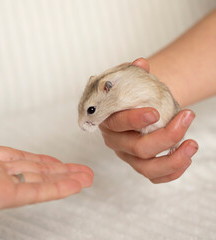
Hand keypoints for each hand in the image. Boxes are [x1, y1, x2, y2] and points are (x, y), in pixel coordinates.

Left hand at [0, 81, 92, 238]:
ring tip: (85, 176)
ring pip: (39, 180)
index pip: (10, 156)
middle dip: (54, 169)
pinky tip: (77, 184)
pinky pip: (36, 191)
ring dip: (64, 178)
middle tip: (74, 168)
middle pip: (30, 169)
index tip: (47, 157)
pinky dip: (59, 188)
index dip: (31, 157)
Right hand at [98, 58, 197, 183]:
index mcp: (107, 120)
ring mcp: (127, 155)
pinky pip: (154, 177)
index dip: (135, 120)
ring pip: (146, 168)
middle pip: (138, 148)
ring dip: (173, 160)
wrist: (133, 108)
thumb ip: (133, 74)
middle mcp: (115, 141)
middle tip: (187, 118)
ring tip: (193, 145)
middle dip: (166, 136)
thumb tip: (141, 63)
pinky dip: (171, 173)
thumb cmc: (130, 95)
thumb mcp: (129, 82)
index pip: (117, 123)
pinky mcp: (139, 164)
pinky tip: (187, 159)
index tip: (155, 112)